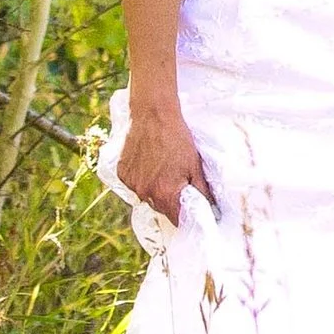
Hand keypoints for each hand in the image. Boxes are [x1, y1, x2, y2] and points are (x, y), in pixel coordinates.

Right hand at [114, 99, 211, 226]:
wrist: (153, 115)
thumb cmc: (177, 138)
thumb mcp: (195, 165)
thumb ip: (202, 191)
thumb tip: (211, 208)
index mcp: (165, 193)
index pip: (176, 219)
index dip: (185, 216)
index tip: (190, 209)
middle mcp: (145, 192)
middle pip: (161, 208)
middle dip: (170, 200)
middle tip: (178, 181)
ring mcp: (131, 183)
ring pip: (147, 196)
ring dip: (155, 189)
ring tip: (163, 169)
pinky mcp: (122, 173)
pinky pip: (134, 184)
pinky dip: (142, 179)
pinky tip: (149, 163)